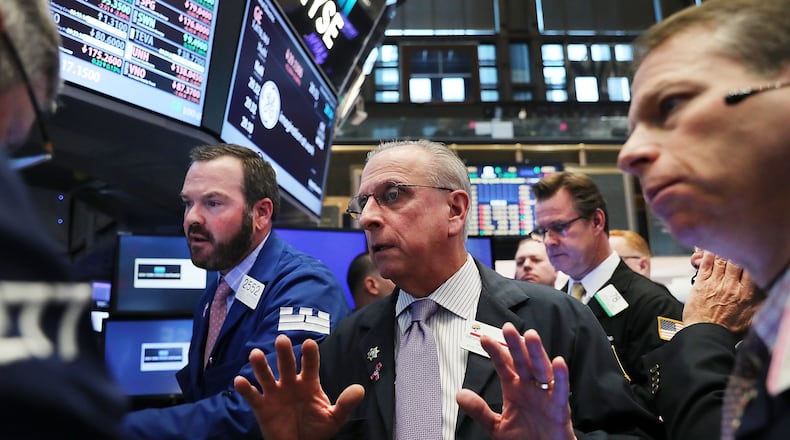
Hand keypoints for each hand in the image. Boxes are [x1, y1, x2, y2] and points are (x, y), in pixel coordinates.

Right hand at [233, 335, 364, 439]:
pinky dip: (245, 389)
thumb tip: (360, 389)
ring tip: (255, 354)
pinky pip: (252, 396)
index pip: (310, 365)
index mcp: (309, 383)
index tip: (309, 343)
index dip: (310, 355)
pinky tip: (240, 381)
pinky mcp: (262, 407)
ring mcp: (275, 394)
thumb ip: (345, 404)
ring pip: (266, 376)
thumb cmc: (317, 429)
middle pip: (286, 364)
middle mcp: (290, 384)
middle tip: (282, 340)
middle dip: (284, 353)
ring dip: (260, 365)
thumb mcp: (334, 418)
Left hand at [456, 323, 575, 439]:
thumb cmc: (525, 439)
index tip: (484, 338)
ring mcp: (545, 396)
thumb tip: (460, 395)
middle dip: (515, 345)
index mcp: (515, 389)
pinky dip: (560, 377)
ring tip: (531, 337)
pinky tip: (558, 362)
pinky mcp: (560, 408)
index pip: (504, 366)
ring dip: (536, 353)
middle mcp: (530, 388)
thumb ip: (479, 410)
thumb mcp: (496, 425)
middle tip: (507, 328)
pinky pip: (560, 390)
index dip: (495, 352)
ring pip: (541, 370)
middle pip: (522, 362)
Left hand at [683, 250, 763, 336]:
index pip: (752, 269)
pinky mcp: (701, 284)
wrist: (706, 335)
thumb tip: (769, 292)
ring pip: (722, 259)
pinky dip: (709, 254)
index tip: (753, 254)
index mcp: (746, 294)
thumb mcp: (753, 318)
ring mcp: (715, 284)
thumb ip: (761, 302)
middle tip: (738, 246)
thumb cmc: (728, 329)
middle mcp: (731, 286)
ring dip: (724, 249)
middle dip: (738, 251)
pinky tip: (711, 248)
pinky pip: (706, 264)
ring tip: (726, 244)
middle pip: (737, 261)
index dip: (752, 259)